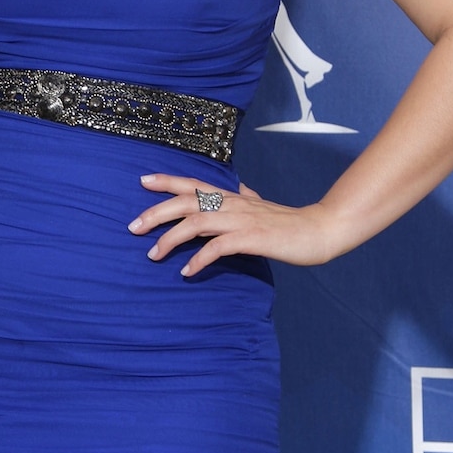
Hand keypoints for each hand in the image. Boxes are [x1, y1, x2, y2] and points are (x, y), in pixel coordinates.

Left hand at [127, 173, 337, 273]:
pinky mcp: (252, 239)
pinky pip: (218, 247)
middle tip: (133, 227)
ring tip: (153, 254)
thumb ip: (248, 198)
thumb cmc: (290, 222)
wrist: (319, 230)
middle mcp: (233, 203)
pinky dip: (199, 259)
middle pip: (186, 201)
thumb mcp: (264, 206)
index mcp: (232, 196)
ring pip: (196, 221)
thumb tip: (242, 189)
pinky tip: (187, 272)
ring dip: (170, 238)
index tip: (143, 181)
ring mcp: (242, 220)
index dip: (167, 180)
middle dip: (156, 212)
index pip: (193, 183)